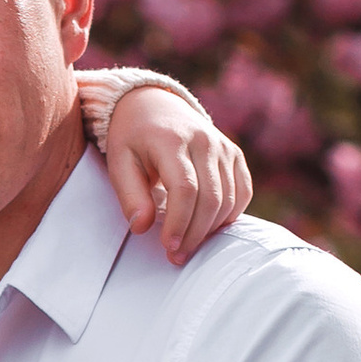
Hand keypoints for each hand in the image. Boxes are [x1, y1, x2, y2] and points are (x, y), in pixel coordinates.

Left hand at [78, 73, 251, 267]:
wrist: (154, 104)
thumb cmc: (133, 139)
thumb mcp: (119, 162)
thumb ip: (130, 195)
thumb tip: (142, 228)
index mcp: (171, 140)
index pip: (185, 188)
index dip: (179, 222)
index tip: (168, 247)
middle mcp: (203, 140)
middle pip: (211, 198)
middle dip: (195, 233)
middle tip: (177, 257)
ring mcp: (223, 146)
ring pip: (229, 199)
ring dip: (211, 229)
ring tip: (188, 245)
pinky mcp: (234, 154)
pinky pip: (242, 192)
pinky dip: (229, 215)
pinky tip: (208, 227)